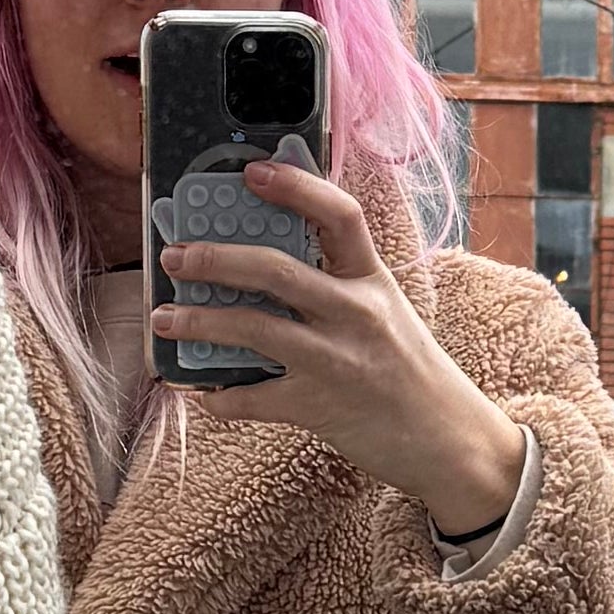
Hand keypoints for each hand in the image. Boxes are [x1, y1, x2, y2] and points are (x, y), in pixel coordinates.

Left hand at [156, 161, 530, 536]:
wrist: (449, 441)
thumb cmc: (411, 372)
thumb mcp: (387, 313)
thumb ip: (340, 284)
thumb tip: (265, 262)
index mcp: (373, 280)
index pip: (338, 214)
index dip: (294, 186)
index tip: (251, 172)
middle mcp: (356, 313)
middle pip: (274, 269)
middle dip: (214, 258)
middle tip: (175, 256)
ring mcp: (336, 360)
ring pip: (251, 328)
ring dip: (198, 321)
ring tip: (164, 318)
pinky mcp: (318, 406)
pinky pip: (251, 397)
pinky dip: (217, 394)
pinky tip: (199, 388)